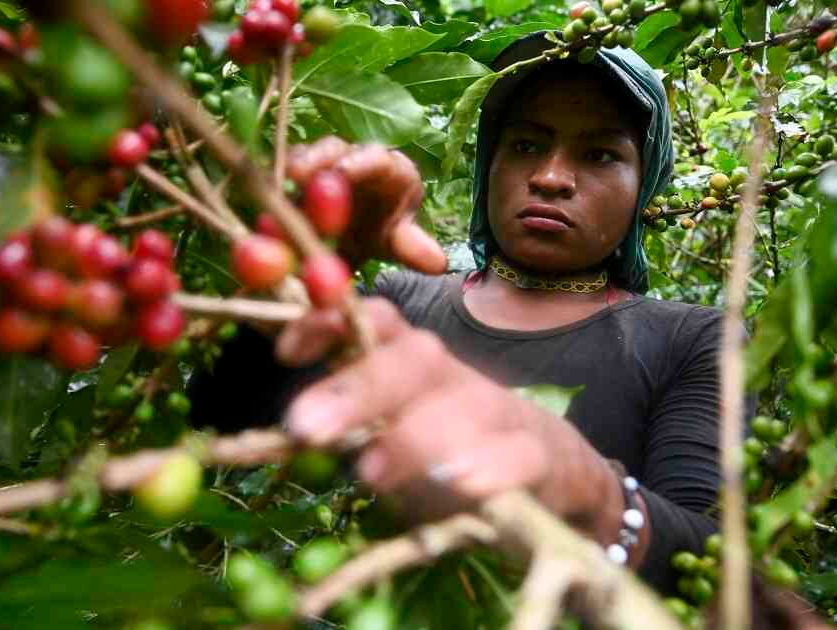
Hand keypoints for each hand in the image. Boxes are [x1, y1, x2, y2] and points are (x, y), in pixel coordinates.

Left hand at [277, 298, 624, 530]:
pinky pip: (519, 454)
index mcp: (410, 364)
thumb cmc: (446, 453)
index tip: (285, 353)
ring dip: (414, 434)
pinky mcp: (540, 455)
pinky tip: (459, 485)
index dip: (329, 324)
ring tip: (370, 470)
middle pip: (413, 358)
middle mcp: (451, 376)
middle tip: (306, 429)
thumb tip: (285, 430)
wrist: (552, 476)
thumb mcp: (390, 434)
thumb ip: (343, 427)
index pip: (373, 321)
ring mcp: (499, 412)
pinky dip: (489, 468)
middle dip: (357, 389)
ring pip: (464, 403)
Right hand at [287, 137, 446, 274]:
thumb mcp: (397, 241)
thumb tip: (438, 263)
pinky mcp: (297, 178)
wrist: (358, 236)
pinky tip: (266, 206)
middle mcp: (355, 158)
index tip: (344, 173)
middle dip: (317, 159)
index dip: (360, 162)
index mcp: (389, 169)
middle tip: (298, 175)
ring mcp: (323, 165)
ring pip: (306, 158)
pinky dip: (276, 189)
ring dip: (293, 170)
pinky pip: (284, 176)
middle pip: (336, 150)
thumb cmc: (383, 230)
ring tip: (281, 185)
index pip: (378, 158)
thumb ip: (410, 248)